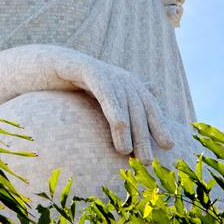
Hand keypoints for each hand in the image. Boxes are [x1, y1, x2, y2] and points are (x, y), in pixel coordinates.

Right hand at [51, 51, 174, 159]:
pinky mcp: (89, 71)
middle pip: (139, 110)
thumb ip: (125, 104)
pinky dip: (114, 108)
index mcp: (131, 84)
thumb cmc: (82, 83)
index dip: (160, 125)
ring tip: (126, 152)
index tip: (169, 145)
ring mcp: (107, 73)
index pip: (150, 107)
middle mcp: (123, 78)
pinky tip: (119, 124)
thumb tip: (145, 107)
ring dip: (128, 129)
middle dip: (144, 136)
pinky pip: (105, 92)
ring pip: (124, 105)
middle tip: (146, 161)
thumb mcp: (108, 95)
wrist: (55, 62)